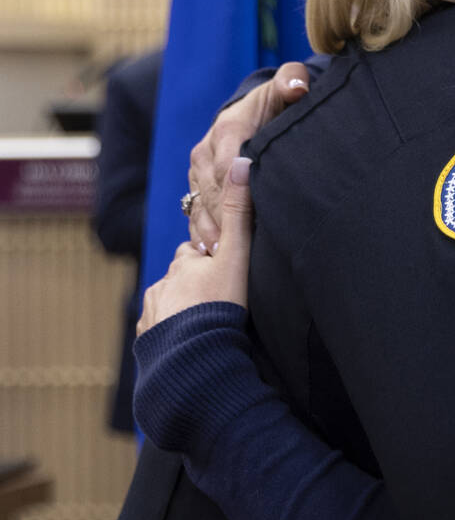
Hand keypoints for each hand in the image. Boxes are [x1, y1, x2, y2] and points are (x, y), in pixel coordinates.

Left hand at [139, 157, 254, 334]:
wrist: (196, 357)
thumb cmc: (219, 305)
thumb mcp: (237, 256)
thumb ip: (240, 212)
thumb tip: (241, 162)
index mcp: (185, 263)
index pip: (195, 251)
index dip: (210, 256)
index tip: (223, 266)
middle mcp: (164, 283)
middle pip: (180, 277)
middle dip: (193, 283)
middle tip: (217, 297)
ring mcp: (153, 312)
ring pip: (168, 303)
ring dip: (183, 309)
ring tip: (204, 323)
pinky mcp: (148, 338)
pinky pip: (159, 332)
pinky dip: (171, 333)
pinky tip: (188, 341)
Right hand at [187, 62, 307, 248]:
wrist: (252, 110)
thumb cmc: (275, 102)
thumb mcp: (285, 87)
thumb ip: (291, 83)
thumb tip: (296, 87)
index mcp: (226, 130)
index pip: (227, 165)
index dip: (235, 191)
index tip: (248, 214)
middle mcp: (205, 152)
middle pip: (211, 191)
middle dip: (223, 218)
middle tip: (236, 245)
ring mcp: (197, 172)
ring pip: (199, 205)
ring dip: (210, 231)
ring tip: (222, 255)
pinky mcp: (195, 187)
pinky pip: (193, 213)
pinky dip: (201, 234)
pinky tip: (211, 255)